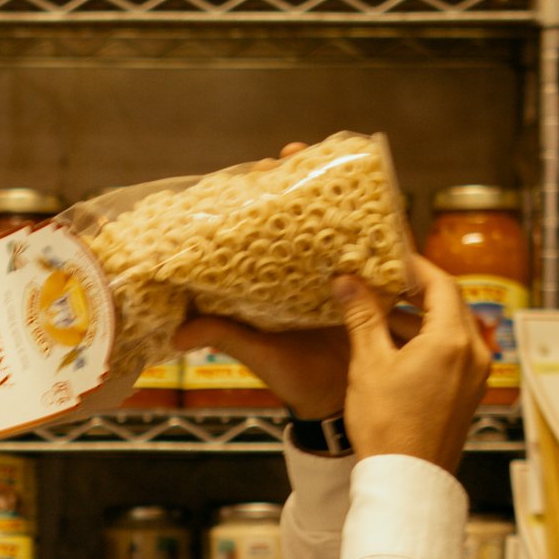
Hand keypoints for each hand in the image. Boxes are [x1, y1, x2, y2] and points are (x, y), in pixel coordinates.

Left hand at [172, 142, 353, 419]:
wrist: (334, 403)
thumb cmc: (292, 379)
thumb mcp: (256, 353)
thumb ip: (223, 334)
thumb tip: (177, 333)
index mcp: (275, 279)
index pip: (265, 228)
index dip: (260, 196)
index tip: (257, 170)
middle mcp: (305, 270)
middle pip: (303, 214)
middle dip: (299, 179)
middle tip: (291, 154)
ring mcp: (339, 273)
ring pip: (340, 222)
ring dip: (339, 191)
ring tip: (332, 158)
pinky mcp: (371, 284)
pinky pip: (376, 248)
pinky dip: (379, 223)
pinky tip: (381, 195)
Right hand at [333, 255, 490, 471]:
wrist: (407, 481)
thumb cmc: (389, 429)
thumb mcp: (368, 365)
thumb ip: (362, 317)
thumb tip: (348, 283)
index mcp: (451, 340)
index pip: (440, 283)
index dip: (414, 266)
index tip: (391, 259)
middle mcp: (473, 353)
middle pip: (449, 304)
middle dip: (417, 291)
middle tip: (386, 284)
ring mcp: (476, 376)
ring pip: (452, 330)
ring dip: (421, 319)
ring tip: (385, 319)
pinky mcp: (469, 395)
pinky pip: (454, 355)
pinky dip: (430, 343)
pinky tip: (402, 351)